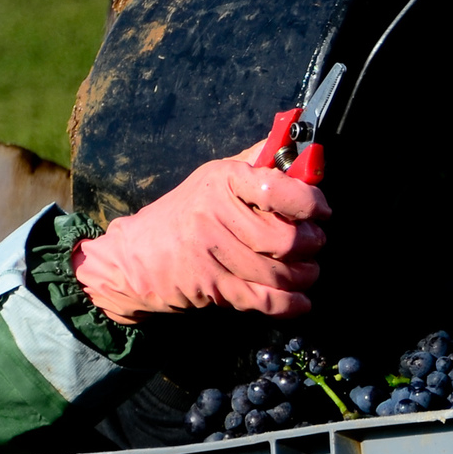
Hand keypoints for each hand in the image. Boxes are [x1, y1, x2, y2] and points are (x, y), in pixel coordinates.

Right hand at [72, 145, 330, 319]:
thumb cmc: (182, 215)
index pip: (277, 188)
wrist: (131, 258)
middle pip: (285, 238)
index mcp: (222, 180)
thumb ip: (255, 164)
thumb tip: (300, 148)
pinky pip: (264, 300)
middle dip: (312, 244)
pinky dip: (290, 304)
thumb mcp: (212, 179)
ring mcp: (212, 252)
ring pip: (279, 273)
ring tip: (307, 271)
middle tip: (315, 244)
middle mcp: (216, 214)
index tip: (321, 210)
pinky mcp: (211, 287)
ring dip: (304, 276)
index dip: (309, 202)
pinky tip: (300, 301)